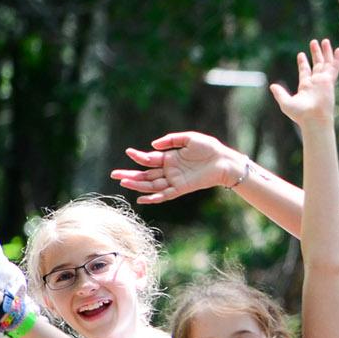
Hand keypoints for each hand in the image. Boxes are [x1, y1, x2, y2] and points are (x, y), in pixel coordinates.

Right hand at [111, 131, 244, 203]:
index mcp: (170, 158)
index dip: (139, 156)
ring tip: (123, 183)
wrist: (224, 160)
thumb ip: (171, 140)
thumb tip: (152, 145)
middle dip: (130, 175)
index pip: (149, 159)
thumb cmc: (209, 148)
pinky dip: (153, 198)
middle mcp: (170, 170)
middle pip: (146, 174)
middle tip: (114, 174)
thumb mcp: (188, 138)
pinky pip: (165, 195)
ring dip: (137, 185)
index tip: (128, 152)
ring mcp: (174, 180)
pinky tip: (141, 199)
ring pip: (151, 184)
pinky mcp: (181, 188)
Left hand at [270, 40, 338, 126]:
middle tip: (314, 42)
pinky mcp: (329, 81)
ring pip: (326, 63)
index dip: (303, 62)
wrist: (313, 118)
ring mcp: (323, 81)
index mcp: (306, 87)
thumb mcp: (286, 102)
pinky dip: (337, 59)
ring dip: (325, 52)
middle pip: (317, 65)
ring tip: (324, 40)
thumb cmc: (300, 114)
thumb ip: (280, 93)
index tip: (301, 54)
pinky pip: (334, 67)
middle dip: (316, 54)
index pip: (305, 71)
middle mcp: (316, 83)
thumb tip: (272, 86)